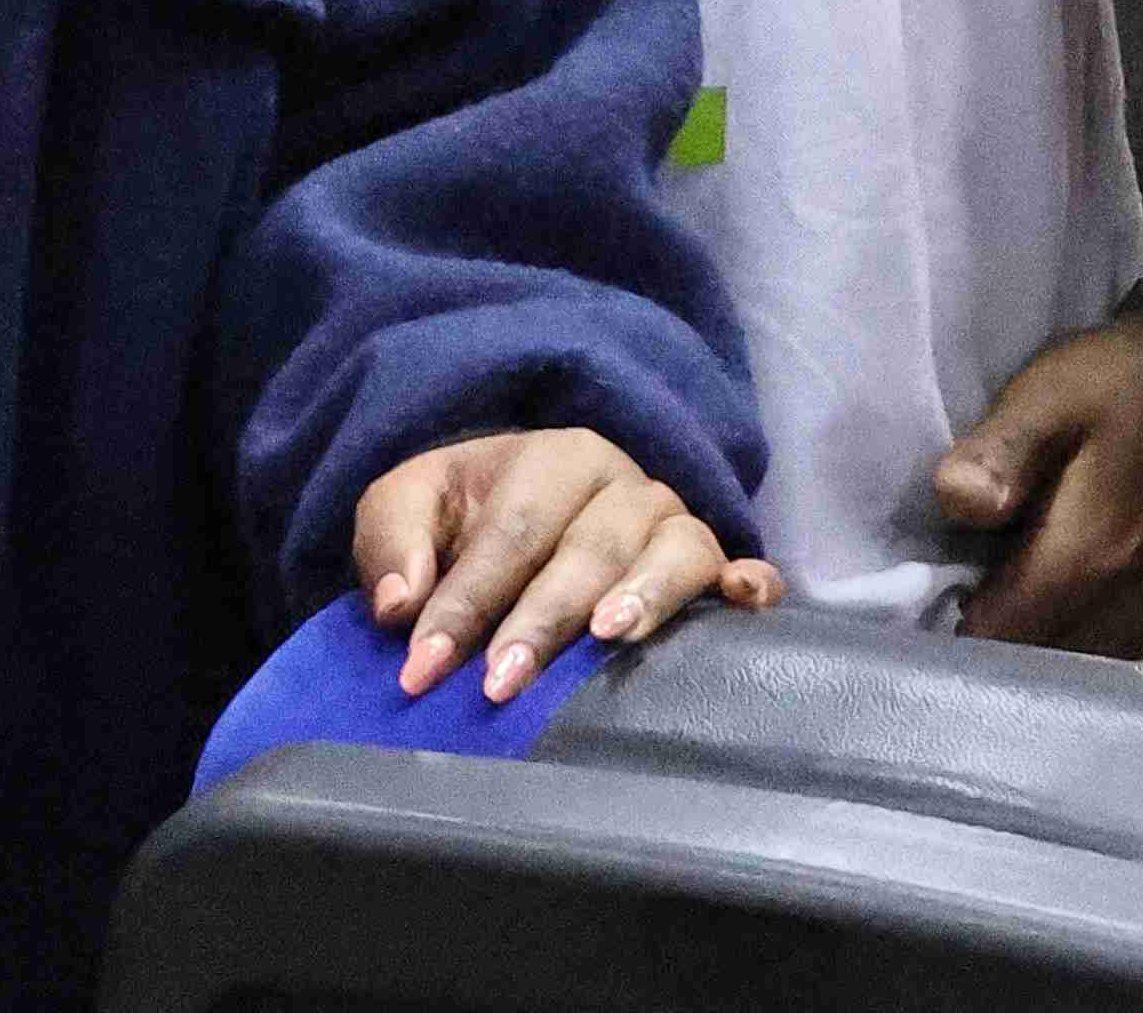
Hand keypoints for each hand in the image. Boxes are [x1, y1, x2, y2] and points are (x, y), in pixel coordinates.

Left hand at [349, 426, 772, 704]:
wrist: (523, 505)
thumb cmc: (464, 518)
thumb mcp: (409, 507)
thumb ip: (391, 541)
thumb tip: (399, 603)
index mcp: (553, 459)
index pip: (510, 533)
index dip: (464, 604)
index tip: (422, 669)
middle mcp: (623, 485)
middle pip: (590, 547)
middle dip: (542, 617)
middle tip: (501, 682)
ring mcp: (673, 523)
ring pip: (675, 550)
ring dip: (645, 593)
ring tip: (609, 639)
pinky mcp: (712, 563)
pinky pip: (745, 565)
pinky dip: (751, 583)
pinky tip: (742, 603)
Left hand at [930, 300, 1142, 655]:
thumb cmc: (1134, 378)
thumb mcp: (1055, 391)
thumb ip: (1003, 452)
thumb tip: (954, 506)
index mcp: (1085, 562)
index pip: (992, 644)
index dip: (939, 638)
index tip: (904, 612)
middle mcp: (1121, 609)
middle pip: (1030, 668)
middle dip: (979, 650)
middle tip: (933, 607)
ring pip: (1068, 669)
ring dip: (1022, 651)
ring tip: (979, 604)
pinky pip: (1099, 654)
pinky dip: (1062, 644)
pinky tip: (1036, 603)